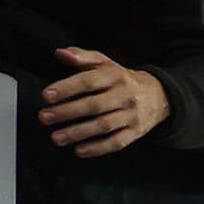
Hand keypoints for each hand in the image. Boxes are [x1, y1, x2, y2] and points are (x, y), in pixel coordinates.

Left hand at [42, 47, 169, 157]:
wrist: (159, 96)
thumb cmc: (122, 79)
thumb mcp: (106, 63)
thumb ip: (83, 57)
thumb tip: (60, 53)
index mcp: (116, 76)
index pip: (89, 81)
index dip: (67, 88)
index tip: (46, 96)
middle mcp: (126, 95)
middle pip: (94, 105)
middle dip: (67, 112)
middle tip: (44, 117)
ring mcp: (133, 115)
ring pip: (104, 125)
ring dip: (78, 133)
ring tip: (56, 138)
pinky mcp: (137, 132)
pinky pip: (117, 142)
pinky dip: (98, 148)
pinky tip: (79, 151)